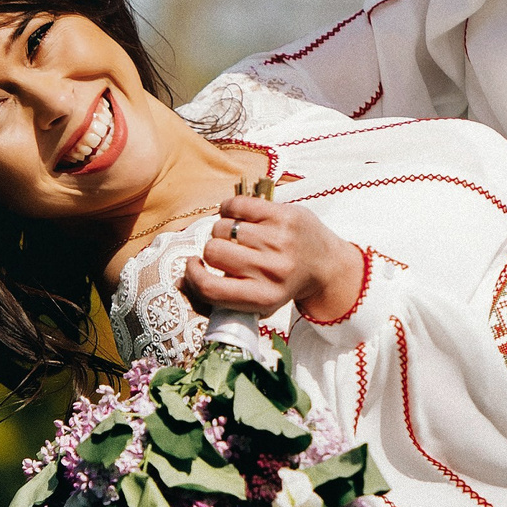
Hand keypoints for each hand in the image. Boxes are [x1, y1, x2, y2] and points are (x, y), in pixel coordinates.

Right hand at [182, 195, 367, 322]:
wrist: (326, 266)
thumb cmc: (281, 284)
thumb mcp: (256, 301)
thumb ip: (219, 296)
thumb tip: (180, 282)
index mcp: (262, 297)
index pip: (210, 288)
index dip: (193, 275)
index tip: (195, 265)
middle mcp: (271, 271)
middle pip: (213, 252)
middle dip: (212, 249)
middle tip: (225, 251)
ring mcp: (279, 241)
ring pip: (223, 227)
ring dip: (223, 229)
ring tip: (237, 235)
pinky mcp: (283, 216)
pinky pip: (237, 205)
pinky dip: (230, 209)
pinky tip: (240, 217)